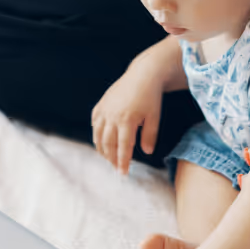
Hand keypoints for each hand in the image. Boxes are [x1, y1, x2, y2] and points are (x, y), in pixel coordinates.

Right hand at [91, 53, 164, 174]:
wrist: (142, 75)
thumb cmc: (151, 96)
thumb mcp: (154, 117)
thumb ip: (150, 135)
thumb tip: (147, 152)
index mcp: (127, 120)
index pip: (122, 147)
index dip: (122, 162)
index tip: (123, 173)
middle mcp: (112, 116)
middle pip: (107, 144)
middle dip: (111, 159)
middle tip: (116, 168)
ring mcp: (104, 110)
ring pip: (98, 135)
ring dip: (102, 149)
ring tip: (108, 158)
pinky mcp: (101, 105)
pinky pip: (94, 123)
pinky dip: (96, 134)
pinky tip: (100, 140)